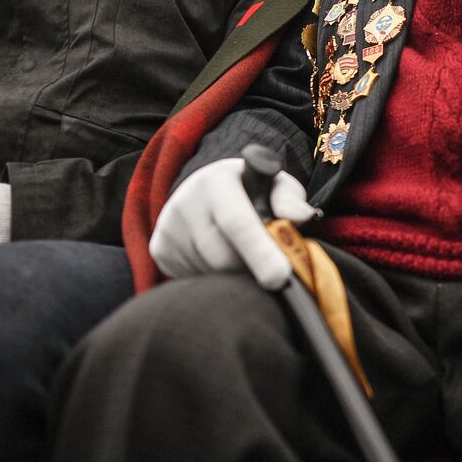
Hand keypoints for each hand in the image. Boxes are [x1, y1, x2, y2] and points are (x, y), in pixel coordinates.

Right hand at [150, 157, 315, 289]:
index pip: (237, 222)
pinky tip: (221, 259)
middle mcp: (185, 202)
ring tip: (244, 256)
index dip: (259, 251)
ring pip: (210, 273)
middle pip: (223, 257)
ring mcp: (168, 227)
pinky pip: (193, 279)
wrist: (207, 191)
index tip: (281, 277)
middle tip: (271, 266)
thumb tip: (302, 216)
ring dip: (234, 275)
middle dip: (252, 269)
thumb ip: (289, 200)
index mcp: (216, 182)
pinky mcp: (159, 250)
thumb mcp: (276, 186)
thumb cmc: (254, 191)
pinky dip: (214, 278)